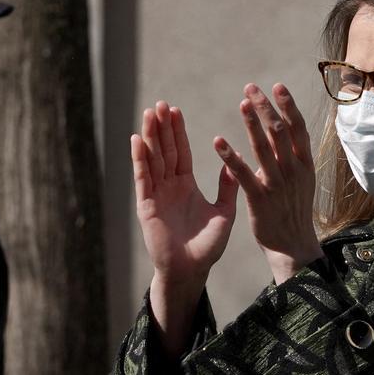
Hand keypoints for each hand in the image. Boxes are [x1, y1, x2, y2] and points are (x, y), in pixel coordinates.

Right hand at [133, 101, 237, 358]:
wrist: (191, 270)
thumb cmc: (207, 247)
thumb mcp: (224, 213)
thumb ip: (227, 189)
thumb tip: (236, 163)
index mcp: (186, 186)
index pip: (181, 153)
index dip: (177, 132)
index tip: (175, 110)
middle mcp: (169, 187)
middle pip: (164, 151)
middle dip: (162, 128)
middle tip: (160, 104)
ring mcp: (156, 195)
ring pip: (152, 160)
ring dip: (150, 137)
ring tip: (149, 114)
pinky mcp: (146, 206)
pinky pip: (143, 178)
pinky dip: (139, 159)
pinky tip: (137, 140)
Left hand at [214, 83, 322, 284]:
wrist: (292, 245)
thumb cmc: (293, 211)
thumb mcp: (299, 181)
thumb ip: (290, 157)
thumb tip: (278, 131)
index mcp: (304, 164)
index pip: (298, 128)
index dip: (288, 106)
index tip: (277, 86)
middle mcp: (293, 170)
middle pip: (280, 132)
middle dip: (266, 107)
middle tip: (251, 87)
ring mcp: (277, 184)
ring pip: (264, 148)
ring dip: (252, 123)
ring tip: (242, 103)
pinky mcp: (260, 198)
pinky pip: (243, 173)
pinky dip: (230, 156)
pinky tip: (218, 142)